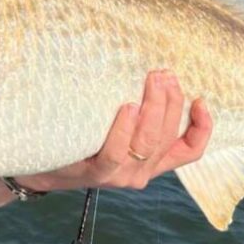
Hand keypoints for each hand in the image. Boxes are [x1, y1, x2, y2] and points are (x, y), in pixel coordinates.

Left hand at [16, 69, 211, 191]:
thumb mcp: (114, 125)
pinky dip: (124, 128)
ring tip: (152, 80)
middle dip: (171, 101)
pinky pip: (116, 152)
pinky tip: (127, 106)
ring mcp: (120, 176)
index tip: (201, 99)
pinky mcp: (96, 174)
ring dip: (153, 108)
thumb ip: (135, 109)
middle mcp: (142, 171)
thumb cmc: (81, 138)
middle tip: (164, 73)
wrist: (40, 166)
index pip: (190, 150)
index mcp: (152, 161)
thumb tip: (149, 68)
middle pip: (168, 135)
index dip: (202, 127)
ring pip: (147, 142)